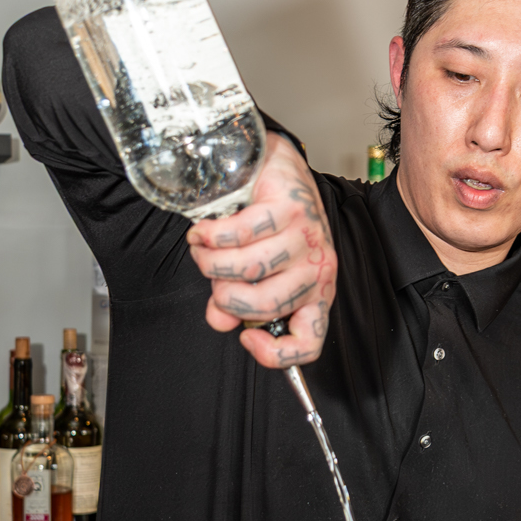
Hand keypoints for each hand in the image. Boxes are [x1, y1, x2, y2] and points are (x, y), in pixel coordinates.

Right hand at [186, 134, 335, 369]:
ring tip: (203, 249)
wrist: (273, 167)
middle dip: (226, 296)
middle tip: (214, 276)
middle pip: (265, 305)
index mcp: (316, 293)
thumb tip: (218, 320)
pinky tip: (203, 231)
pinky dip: (210, 236)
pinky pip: (239, 234)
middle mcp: (317, 268)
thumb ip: (235, 302)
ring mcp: (306, 236)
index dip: (275, 353)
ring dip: (212, 262)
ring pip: (248, 269)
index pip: (309, 342)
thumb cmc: (268, 224)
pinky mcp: (290, 206)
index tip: (245, 337)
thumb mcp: (255, 271)